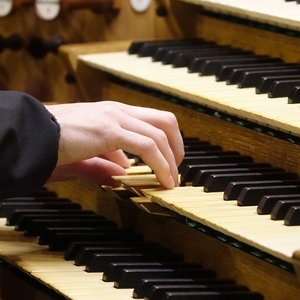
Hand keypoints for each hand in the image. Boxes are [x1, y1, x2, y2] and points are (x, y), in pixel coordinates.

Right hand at [46, 101, 183, 188]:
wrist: (31, 135)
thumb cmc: (54, 144)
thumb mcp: (85, 156)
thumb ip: (104, 164)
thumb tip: (121, 171)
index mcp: (114, 114)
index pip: (153, 121)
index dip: (167, 143)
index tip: (169, 164)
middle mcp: (118, 111)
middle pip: (165, 121)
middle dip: (177, 147)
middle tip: (175, 169)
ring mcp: (115, 117)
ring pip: (160, 133)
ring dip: (171, 160)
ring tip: (171, 181)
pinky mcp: (108, 130)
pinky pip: (147, 146)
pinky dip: (161, 165)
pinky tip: (163, 181)